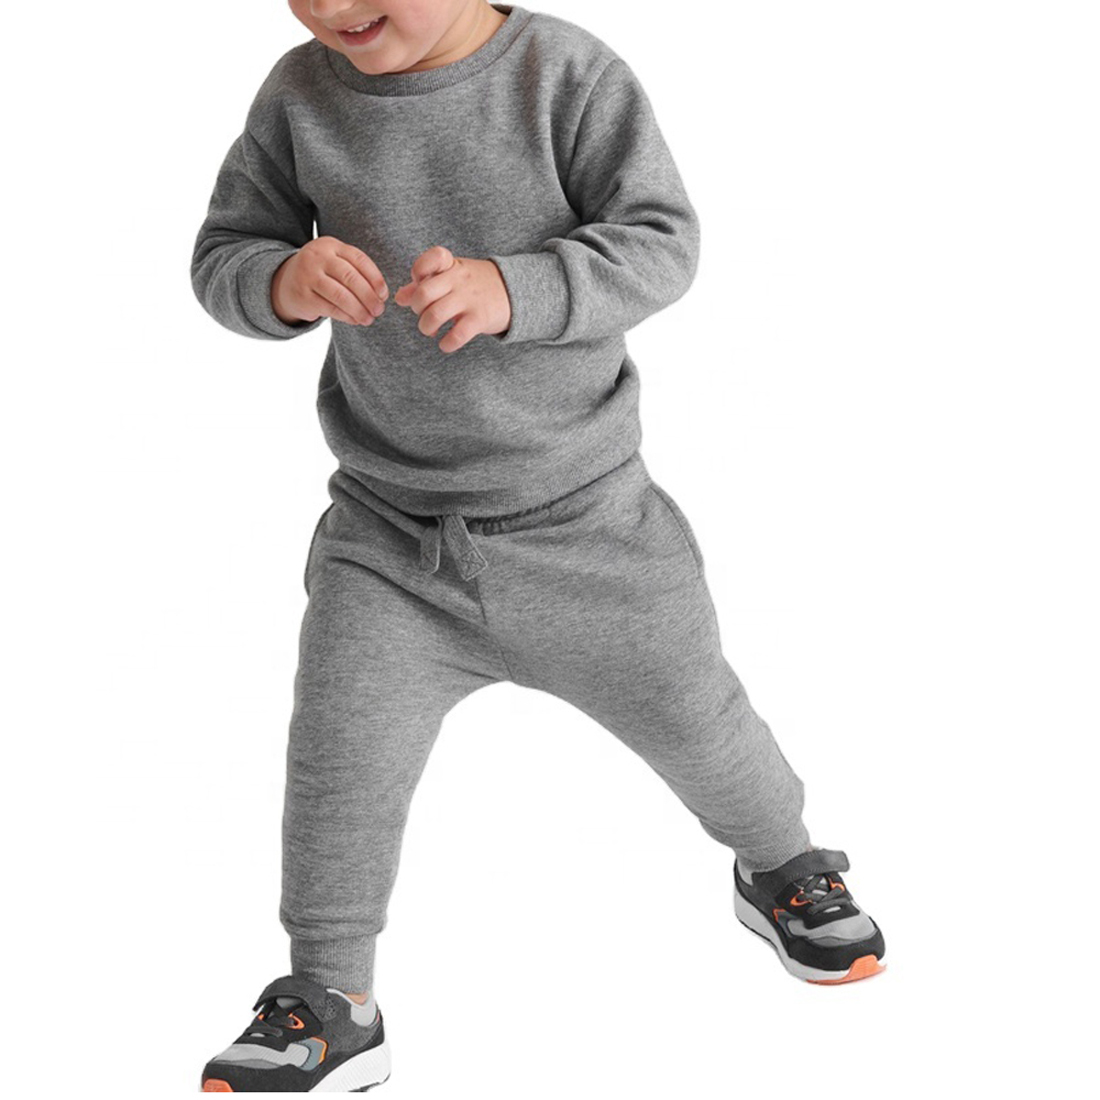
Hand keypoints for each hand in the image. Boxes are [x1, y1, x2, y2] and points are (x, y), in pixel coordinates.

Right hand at [271, 236, 389, 325]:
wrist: (287, 282)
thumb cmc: (321, 274)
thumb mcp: (336, 263)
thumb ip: (356, 272)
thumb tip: (381, 295)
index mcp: (331, 245)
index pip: (359, 259)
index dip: (375, 278)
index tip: (384, 294)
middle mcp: (317, 257)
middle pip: (350, 277)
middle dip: (369, 297)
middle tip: (379, 310)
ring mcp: (307, 275)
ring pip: (341, 295)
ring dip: (359, 310)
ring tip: (369, 319)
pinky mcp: (303, 295)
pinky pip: (330, 308)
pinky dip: (347, 317)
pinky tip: (355, 320)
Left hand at [393, 246, 510, 352]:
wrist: (515, 292)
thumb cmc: (475, 284)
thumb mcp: (451, 277)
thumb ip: (424, 284)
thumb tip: (399, 297)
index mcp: (451, 266)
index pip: (431, 258)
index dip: (418, 271)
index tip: (420, 281)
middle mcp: (459, 280)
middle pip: (423, 293)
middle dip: (417, 309)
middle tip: (423, 314)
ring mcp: (470, 299)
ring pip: (435, 315)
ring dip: (426, 327)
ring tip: (430, 330)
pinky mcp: (480, 319)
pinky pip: (457, 335)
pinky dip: (446, 343)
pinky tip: (446, 343)